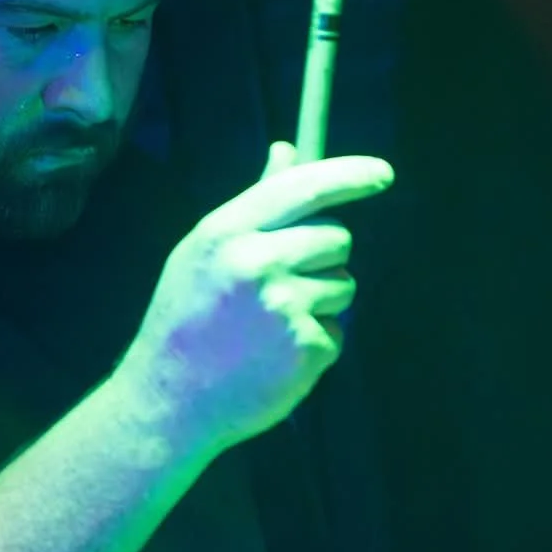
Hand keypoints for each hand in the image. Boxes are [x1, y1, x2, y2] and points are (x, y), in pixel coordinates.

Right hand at [119, 141, 392, 459]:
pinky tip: (275, 356)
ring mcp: (286, 308)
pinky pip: (337, 331)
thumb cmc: (186, 321)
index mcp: (229, 231)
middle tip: (285, 284)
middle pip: (338, 237)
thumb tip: (288, 151)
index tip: (383, 174)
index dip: (352, 176)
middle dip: (325, 257)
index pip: (306, 186)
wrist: (168, 400)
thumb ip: (254, 202)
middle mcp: (260, 263)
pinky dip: (315, 343)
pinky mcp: (306, 349)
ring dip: (322, 302)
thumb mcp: (204, 251)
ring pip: (344, 285)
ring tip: (272, 325)